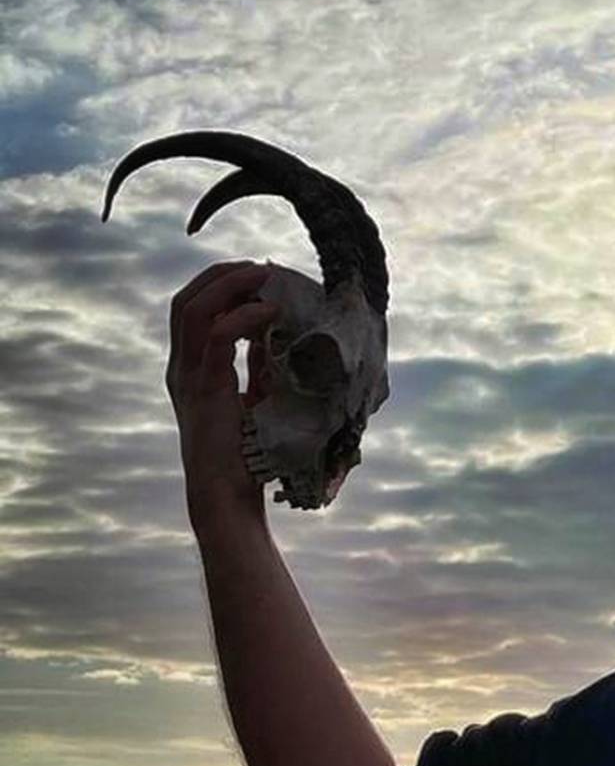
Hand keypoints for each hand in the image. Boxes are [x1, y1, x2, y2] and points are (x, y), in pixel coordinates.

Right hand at [166, 260, 280, 527]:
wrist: (228, 497)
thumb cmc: (246, 455)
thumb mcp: (258, 399)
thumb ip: (262, 366)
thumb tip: (281, 333)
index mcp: (191, 367)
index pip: (193, 308)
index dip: (221, 285)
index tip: (259, 277)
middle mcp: (182, 367)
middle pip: (186, 300)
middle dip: (222, 276)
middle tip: (261, 268)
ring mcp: (188, 377)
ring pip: (193, 309)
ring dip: (229, 286)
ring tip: (263, 277)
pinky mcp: (204, 389)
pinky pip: (216, 337)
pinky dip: (243, 317)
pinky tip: (270, 312)